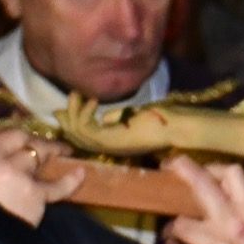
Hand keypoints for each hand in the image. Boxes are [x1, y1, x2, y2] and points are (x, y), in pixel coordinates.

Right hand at [0, 128, 83, 226]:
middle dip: (31, 137)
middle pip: (16, 137)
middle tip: (43, 143)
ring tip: (64, 153)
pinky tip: (80, 173)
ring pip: (37, 154)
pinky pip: (57, 185)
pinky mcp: (32, 193)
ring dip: (52, 152)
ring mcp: (13, 173)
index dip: (7, 135)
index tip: (17, 139)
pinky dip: (71, 180)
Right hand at [58, 93, 178, 156]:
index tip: (65, 107)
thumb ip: (118, 118)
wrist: (178, 126)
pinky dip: (84, 114)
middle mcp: (110, 148)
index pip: (83, 138)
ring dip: (74, 112)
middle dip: (68, 117)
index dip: (71, 123)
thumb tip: (104, 116)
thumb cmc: (162, 119)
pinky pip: (87, 129)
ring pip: (78, 133)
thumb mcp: (134, 117)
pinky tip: (92, 100)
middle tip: (71, 96)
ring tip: (77, 94)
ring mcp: (111, 146)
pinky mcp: (113, 140)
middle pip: (76, 138)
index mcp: (114, 144)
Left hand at [159, 156, 243, 243]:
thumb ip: (240, 210)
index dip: (212, 168)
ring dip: (173, 232)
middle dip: (184, 170)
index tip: (199, 170)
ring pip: (179, 224)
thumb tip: (212, 186)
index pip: (233, 175)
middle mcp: (235, 225)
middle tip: (170, 164)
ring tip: (178, 239)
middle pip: (203, 186)